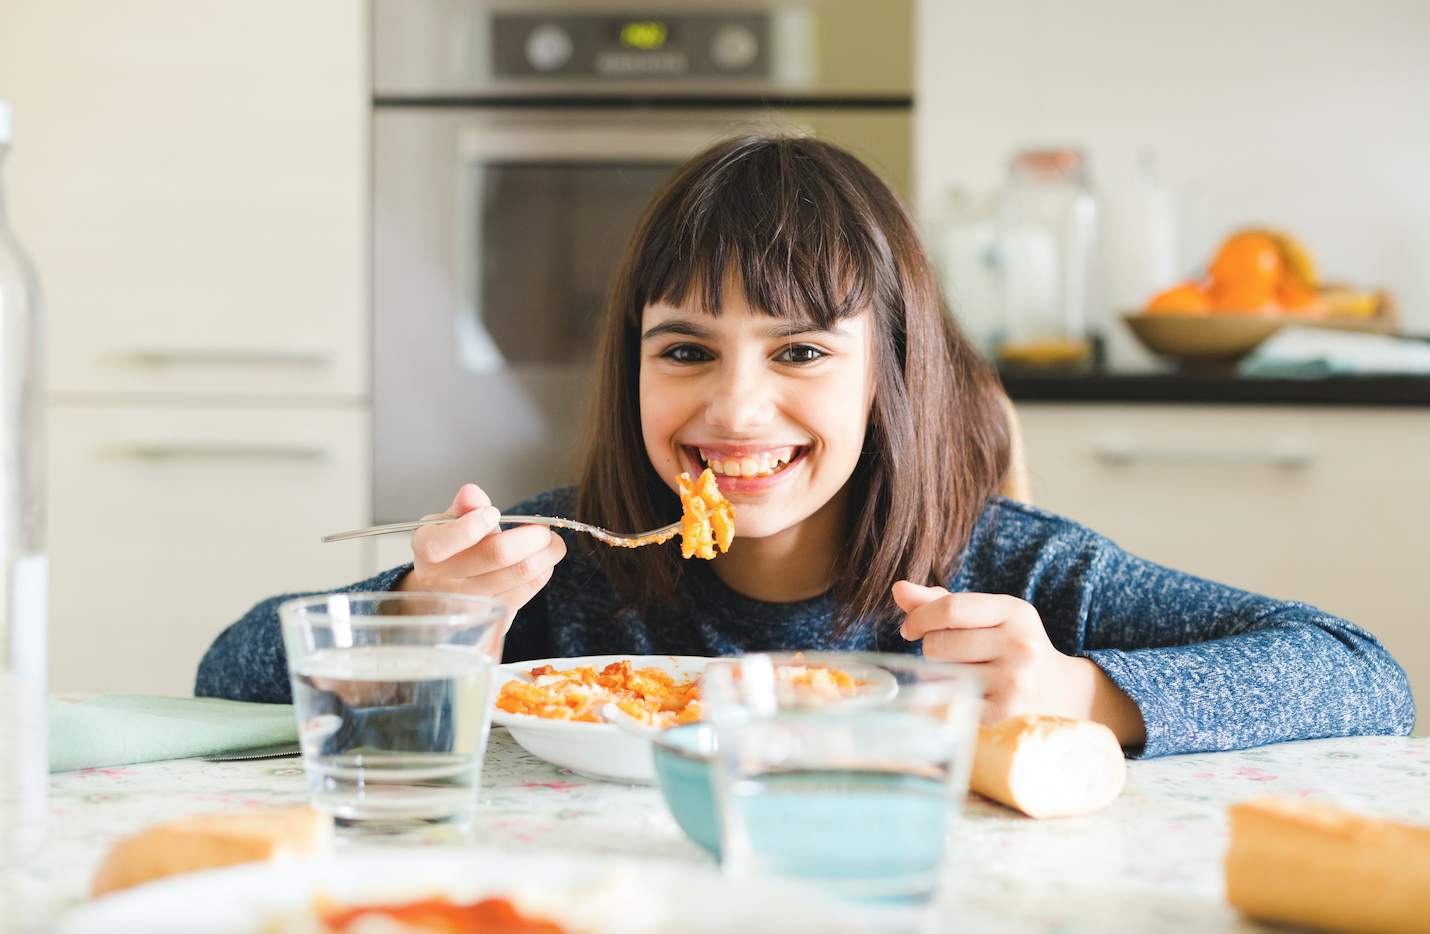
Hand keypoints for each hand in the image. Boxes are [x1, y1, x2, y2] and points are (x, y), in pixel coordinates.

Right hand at [396, 484, 566, 619]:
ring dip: (547, 553)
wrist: (448, 589)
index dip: (475, 524)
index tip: (493, 513)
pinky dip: (544, 570)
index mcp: (427, 548)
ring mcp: (468, 602)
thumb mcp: (451, 522)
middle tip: (542, 527)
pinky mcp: (493, 614)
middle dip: (532, 535)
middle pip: (498, 555)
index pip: (445, 541)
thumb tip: (471, 493)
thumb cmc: (453, 548)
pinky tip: (542, 560)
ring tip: (550, 541)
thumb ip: (465, 507)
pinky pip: (529, 589)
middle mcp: (442, 581)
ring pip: (521, 574)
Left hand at [893, 581, 1144, 746]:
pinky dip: (945, 701)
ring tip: (964, 676)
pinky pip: (948, 702)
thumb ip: (942, 603)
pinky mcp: (1004, 715)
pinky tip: (965, 698)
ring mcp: (1014, 683)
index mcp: (1015, 613)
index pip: (950, 608)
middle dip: (932, 649)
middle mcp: (1020, 646)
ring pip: (940, 674)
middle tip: (950, 658)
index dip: (919, 618)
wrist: (1062, 696)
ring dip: (939, 676)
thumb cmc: (1012, 650)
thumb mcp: (990, 618)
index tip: (910, 629)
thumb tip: (899, 589)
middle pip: (938, 643)